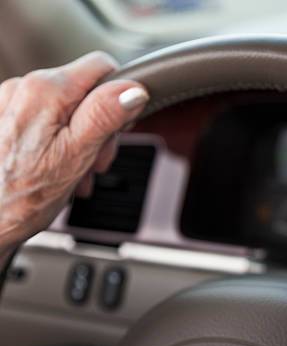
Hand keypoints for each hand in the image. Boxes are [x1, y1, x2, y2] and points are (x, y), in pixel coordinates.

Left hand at [0, 51, 148, 248]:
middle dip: (101, 127)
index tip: (119, 129)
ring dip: (82, 140)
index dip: (120, 97)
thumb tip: (132, 90)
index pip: (103, 66)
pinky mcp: (6, 118)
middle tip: (95, 161)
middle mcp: (25, 88)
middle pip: (87, 90)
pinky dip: (61, 142)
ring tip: (75, 172)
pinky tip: (59, 168)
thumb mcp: (76, 156)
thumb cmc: (21, 197)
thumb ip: (105, 116)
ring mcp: (13, 102)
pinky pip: (48, 119)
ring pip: (70, 108)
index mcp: (46, 90)